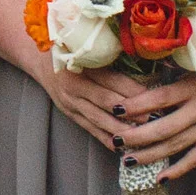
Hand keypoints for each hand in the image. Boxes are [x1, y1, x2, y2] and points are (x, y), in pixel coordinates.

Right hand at [35, 62, 177, 153]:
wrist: (38, 58)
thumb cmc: (69, 48)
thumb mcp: (87, 47)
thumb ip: (111, 54)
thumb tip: (146, 63)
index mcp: (81, 65)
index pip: (114, 81)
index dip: (136, 91)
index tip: (158, 97)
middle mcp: (75, 86)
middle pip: (109, 102)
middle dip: (135, 113)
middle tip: (157, 120)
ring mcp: (71, 103)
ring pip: (101, 121)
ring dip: (124, 130)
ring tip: (146, 137)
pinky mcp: (70, 115)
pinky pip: (92, 130)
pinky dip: (108, 140)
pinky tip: (125, 147)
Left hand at [116, 62, 195, 179]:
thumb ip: (170, 72)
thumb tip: (138, 71)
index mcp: (193, 88)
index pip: (159, 98)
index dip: (137, 105)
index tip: (115, 108)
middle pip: (164, 128)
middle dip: (137, 136)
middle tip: (116, 139)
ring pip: (176, 146)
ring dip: (150, 155)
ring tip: (127, 160)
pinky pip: (195, 158)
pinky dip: (177, 170)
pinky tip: (160, 177)